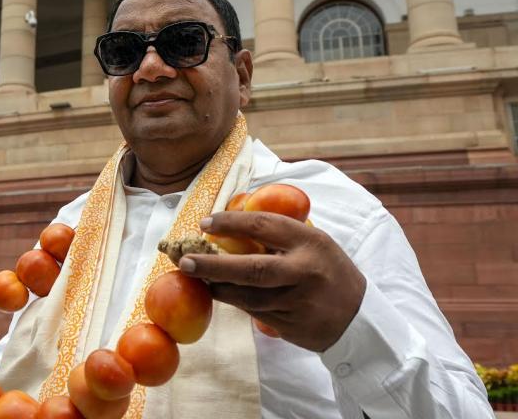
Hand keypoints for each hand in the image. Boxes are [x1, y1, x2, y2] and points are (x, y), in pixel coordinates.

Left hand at [179, 211, 365, 351]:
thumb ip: (282, 234)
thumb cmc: (329, 272)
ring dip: (217, 286)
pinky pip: (253, 311)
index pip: (263, 226)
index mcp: (309, 241)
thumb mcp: (315, 243)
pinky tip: (218, 292)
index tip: (205, 223)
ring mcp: (297, 300)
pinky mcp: (290, 323)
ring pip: (247, 295)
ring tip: (195, 276)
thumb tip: (235, 221)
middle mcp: (303, 270)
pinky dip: (232, 301)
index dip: (230, 223)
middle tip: (185, 260)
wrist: (359, 318)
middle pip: (251, 267)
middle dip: (213, 264)